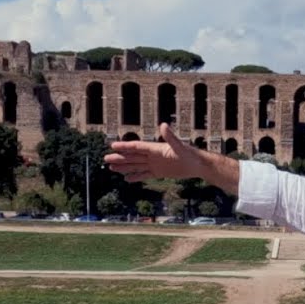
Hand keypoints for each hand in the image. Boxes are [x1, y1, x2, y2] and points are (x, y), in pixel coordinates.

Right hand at [104, 123, 238, 191]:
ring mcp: (156, 164)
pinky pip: (145, 175)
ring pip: (136, 165)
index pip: (137, 147)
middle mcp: (154, 155)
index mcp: (156, 149)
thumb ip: (171, 137)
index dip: (124, 147)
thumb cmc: (191, 155)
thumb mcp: (180, 147)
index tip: (112, 146)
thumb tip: (163, 125)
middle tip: (105, 158)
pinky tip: (126, 178)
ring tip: (111, 168)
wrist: (199, 165)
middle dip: (119, 158)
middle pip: (133, 157)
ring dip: (124, 167)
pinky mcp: (160, 172)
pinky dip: (135, 176)